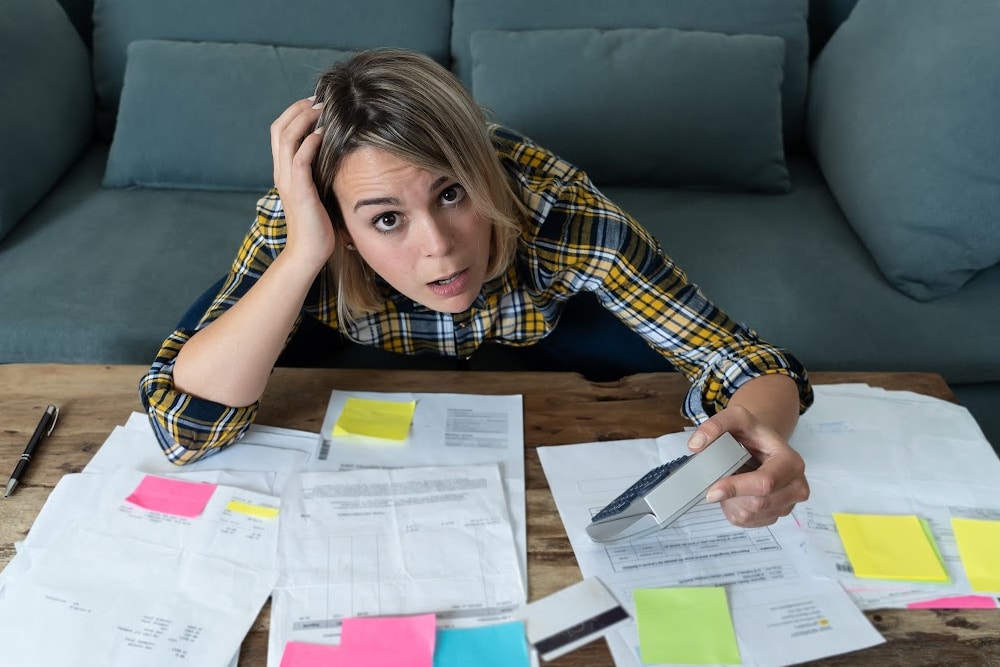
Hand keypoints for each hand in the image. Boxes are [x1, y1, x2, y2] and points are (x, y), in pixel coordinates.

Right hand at [269, 97, 337, 268]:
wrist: (308, 252)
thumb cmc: (317, 225)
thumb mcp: (318, 192)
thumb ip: (319, 173)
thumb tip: (337, 155)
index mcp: (284, 171)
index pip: (280, 132)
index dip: (294, 113)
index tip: (314, 103)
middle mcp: (281, 172)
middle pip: (279, 128)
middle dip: (298, 109)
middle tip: (318, 99)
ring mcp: (288, 181)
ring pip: (287, 138)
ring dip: (304, 119)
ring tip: (321, 109)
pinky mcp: (299, 191)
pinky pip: (299, 159)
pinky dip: (310, 142)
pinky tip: (324, 134)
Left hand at [687, 405, 808, 527]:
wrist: (762, 445)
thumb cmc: (752, 433)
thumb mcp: (735, 417)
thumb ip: (715, 426)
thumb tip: (696, 445)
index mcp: (791, 462)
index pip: (765, 483)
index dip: (736, 488)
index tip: (712, 491)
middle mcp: (796, 486)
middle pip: (757, 503)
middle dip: (731, 495)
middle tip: (718, 479)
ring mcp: (787, 505)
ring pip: (749, 515)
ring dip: (730, 502)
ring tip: (732, 481)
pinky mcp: (774, 516)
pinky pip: (746, 522)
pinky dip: (733, 509)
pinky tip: (735, 493)